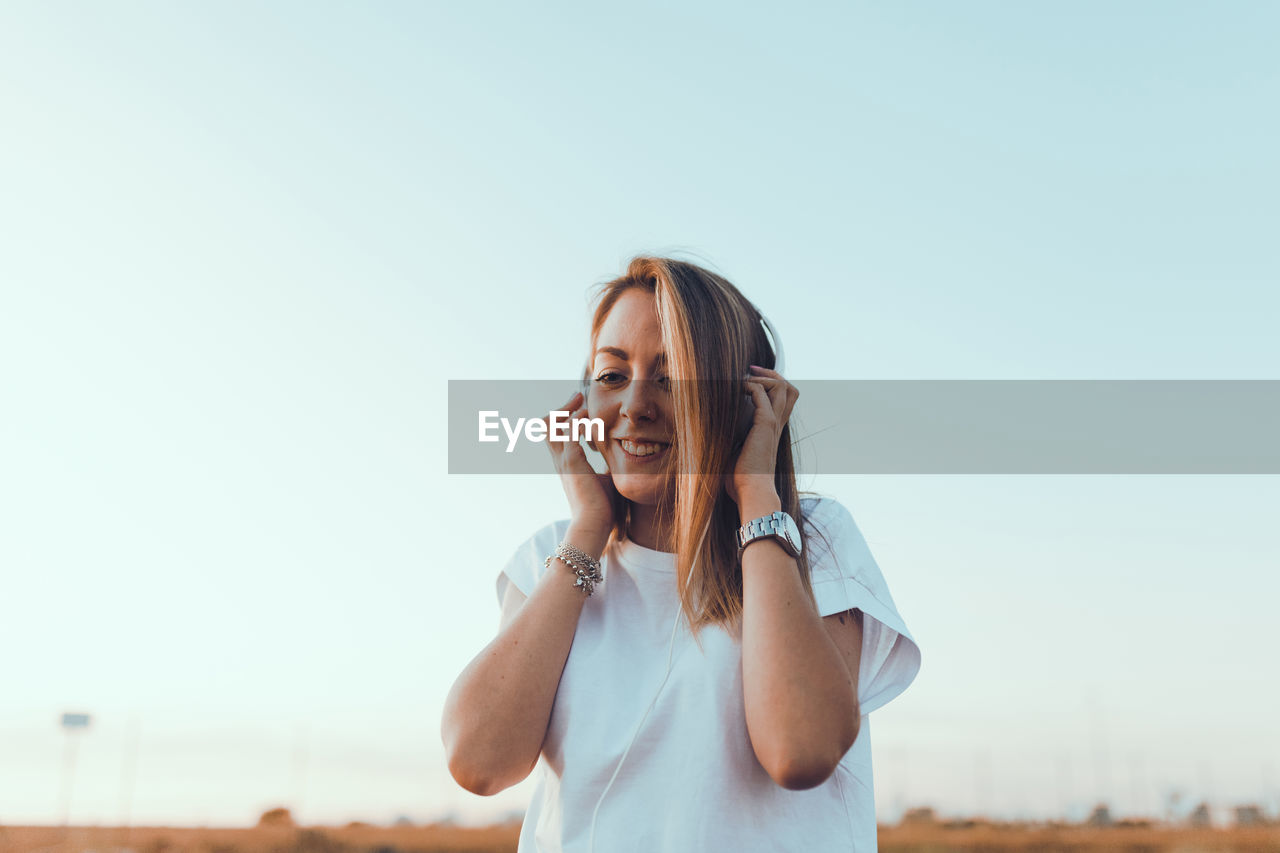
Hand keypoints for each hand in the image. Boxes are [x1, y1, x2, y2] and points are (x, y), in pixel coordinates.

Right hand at [539, 390, 618, 534]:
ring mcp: (563, 460)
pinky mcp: (572, 462)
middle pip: (547, 424)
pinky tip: (592, 420)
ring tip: (583, 405)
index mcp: (567, 463)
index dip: (567, 417)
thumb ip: (608, 466)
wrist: (594, 525)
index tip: (584, 407)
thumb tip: (621, 459)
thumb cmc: (601, 508)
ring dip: (567, 410)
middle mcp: (560, 459)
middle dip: (562, 407)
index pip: (556, 433)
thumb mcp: (606, 480)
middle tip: (578, 397)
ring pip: (551, 425)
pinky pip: (568, 432)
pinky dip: (578, 421)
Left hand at [725, 365, 798, 506]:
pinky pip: (763, 394)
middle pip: (790, 390)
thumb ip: (732, 440)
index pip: (783, 401)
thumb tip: (712, 434)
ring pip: (783, 387)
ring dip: (764, 377)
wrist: (751, 493)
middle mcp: (777, 425)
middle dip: (772, 375)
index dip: (770, 385)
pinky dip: (751, 386)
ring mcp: (773, 424)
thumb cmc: (740, 481)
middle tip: (751, 371)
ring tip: (746, 379)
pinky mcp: (765, 425)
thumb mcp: (735, 454)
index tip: (749, 380)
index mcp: (772, 431)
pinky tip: (738, 390)